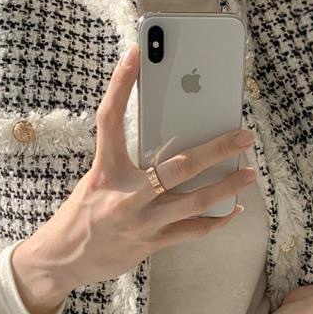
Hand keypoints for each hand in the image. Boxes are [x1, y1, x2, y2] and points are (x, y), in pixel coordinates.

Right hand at [12, 42, 258, 313]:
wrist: (62, 260)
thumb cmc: (81, 214)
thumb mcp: (96, 180)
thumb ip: (127, 163)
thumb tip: (168, 142)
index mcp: (105, 171)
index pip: (110, 119)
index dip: (120, 84)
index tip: (135, 53)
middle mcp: (125, 194)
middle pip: (179, 166)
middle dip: (217, 149)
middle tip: (244, 135)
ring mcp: (142, 221)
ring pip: (195, 201)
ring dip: (228, 186)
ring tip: (250, 173)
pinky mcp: (152, 243)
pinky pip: (193, 231)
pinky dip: (217, 220)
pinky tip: (233, 209)